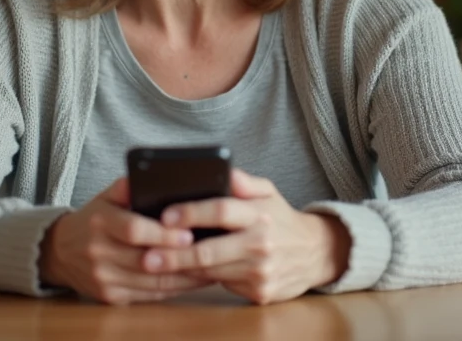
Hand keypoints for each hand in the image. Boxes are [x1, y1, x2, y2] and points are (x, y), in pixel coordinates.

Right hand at [39, 177, 211, 304]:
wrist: (60, 252)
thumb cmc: (94, 219)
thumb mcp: (105, 196)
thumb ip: (127, 186)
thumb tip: (153, 175)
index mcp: (100, 222)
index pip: (133, 230)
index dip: (162, 234)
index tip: (189, 234)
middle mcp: (99, 252)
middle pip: (146, 259)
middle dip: (181, 258)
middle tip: (211, 252)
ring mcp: (103, 278)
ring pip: (152, 282)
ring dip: (184, 277)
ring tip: (211, 267)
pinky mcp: (110, 297)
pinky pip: (149, 296)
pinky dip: (174, 289)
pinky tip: (193, 280)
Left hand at [139, 169, 351, 304]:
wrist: (315, 253)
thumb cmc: (280, 219)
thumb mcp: (268, 192)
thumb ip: (243, 181)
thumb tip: (222, 169)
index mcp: (260, 214)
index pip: (221, 210)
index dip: (191, 212)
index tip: (164, 215)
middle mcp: (261, 244)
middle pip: (209, 250)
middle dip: (174, 253)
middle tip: (146, 255)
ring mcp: (261, 272)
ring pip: (211, 271)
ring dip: (180, 270)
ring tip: (153, 265)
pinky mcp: (260, 293)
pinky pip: (222, 285)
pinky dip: (200, 280)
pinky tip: (179, 275)